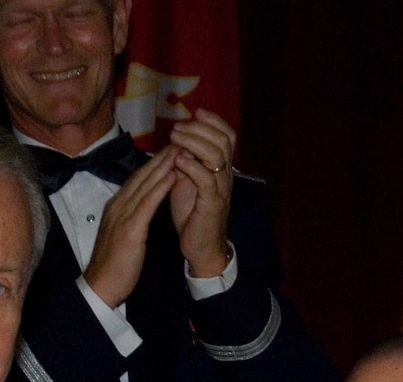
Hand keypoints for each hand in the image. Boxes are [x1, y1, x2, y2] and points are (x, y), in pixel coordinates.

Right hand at [84, 146, 178, 307]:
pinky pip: (147, 203)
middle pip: (141, 175)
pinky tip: (173, 175)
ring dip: (163, 165)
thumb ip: (130, 218)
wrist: (101, 286)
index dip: (154, 164)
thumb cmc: (113, 265)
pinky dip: (160, 187)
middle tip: (179, 139)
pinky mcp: (130, 230)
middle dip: (161, 157)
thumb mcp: (122, 235)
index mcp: (116, 207)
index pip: (137, 180)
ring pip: (145, 184)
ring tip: (180, 149)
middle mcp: (118, 206)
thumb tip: (140, 208)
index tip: (170, 151)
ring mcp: (122, 216)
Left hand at [166, 109, 237, 279]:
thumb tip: (177, 139)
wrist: (201, 247)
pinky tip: (178, 160)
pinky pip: (207, 180)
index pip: (227, 135)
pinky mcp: (212, 205)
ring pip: (217, 156)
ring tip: (175, 138)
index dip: (214, 120)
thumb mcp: (188, 181)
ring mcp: (221, 189)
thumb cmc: (193, 214)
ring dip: (194, 143)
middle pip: (223, 140)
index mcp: (221, 168)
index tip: (195, 111)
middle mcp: (226, 176)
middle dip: (200, 128)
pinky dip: (192, 167)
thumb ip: (186, 160)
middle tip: (177, 127)